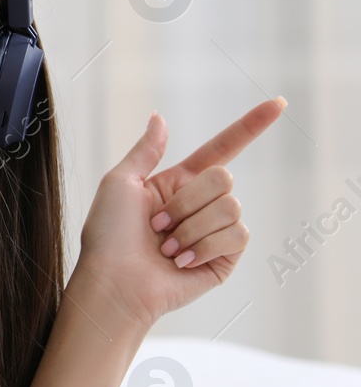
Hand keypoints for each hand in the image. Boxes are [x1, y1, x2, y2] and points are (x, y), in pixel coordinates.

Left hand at [76, 98, 285, 327]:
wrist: (114, 282)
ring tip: (166, 248)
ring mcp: (215, 231)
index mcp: (178, 183)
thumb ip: (146, 151)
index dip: (250, 127)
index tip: (278, 104)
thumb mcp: (120, 183)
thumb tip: (159, 117)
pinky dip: (203, 247)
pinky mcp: (225, 257)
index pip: (222, 149)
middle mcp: (200, 204)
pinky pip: (236, 235)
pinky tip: (180, 262)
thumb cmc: (108, 236)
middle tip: (157, 225)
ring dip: (191, 228)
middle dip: (187, 201)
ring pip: (230, 207)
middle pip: (224, 177)